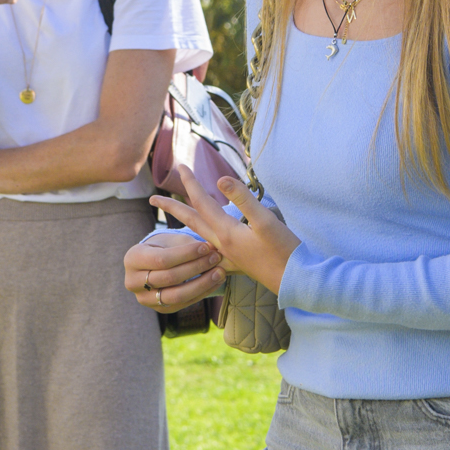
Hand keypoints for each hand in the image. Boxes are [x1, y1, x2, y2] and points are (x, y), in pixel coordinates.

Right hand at [124, 229, 224, 313]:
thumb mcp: (172, 240)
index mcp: (132, 258)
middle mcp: (132, 281)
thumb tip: (214, 248)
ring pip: (176, 295)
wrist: (157, 263)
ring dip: (202, 284)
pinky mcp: (159, 308)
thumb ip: (189, 245)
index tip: (207, 247)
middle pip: (169, 278)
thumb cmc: (166, 246)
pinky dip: (202, 293)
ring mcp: (144, 299)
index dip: (186, 254)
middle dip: (196, 267)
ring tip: (220, 272)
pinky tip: (216, 282)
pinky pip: (183, 304)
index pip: (162, 259)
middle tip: (216, 257)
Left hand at [150, 174, 299, 294]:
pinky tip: (202, 246)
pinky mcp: (237, 264)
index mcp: (226, 233)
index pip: (201, 202)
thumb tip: (220, 179)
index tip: (181, 166)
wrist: (295, 282)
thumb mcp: (266, 221)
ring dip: (185, 224)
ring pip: (198, 236)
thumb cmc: (284, 251)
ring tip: (175, 218)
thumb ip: (244, 199)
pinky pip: (209, 252)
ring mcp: (228, 256)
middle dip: (173, 207)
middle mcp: (221, 245)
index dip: (191, 183)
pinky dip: (200, 245)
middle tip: (153, 198)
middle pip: (191, 222)